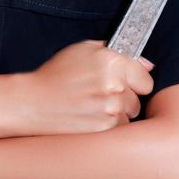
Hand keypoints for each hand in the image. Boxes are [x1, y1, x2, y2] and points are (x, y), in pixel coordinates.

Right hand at [12, 40, 154, 135]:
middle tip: (102, 95)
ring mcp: (109, 108)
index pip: (145, 78)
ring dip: (117, 112)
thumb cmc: (56, 75)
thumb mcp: (83, 51)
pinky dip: (108, 125)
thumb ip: (117, 52)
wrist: (31, 103)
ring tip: (93, 106)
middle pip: (138, 98)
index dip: (135, 81)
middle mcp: (114, 84)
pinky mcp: (102, 128)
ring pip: (130, 114)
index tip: (127, 83)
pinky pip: (118, 128)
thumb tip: (146, 64)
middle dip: (125, 97)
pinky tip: (90, 117)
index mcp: (112, 61)